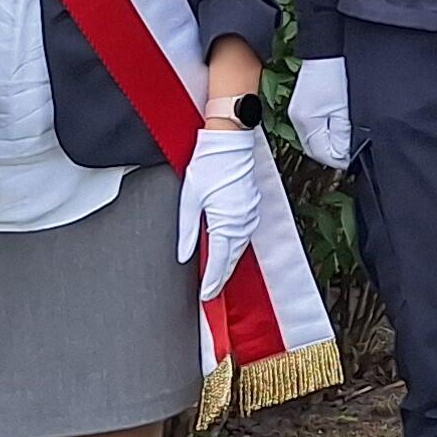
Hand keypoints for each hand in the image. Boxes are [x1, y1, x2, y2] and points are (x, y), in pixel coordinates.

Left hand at [181, 124, 266, 298]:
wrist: (230, 141)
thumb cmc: (211, 163)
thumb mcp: (190, 199)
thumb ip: (187, 230)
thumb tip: (184, 253)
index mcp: (226, 222)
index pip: (219, 261)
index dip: (212, 281)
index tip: (206, 296)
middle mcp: (242, 222)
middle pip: (232, 258)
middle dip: (221, 276)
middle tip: (210, 293)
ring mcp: (250, 214)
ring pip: (239, 248)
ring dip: (229, 263)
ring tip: (217, 276)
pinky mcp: (252, 207)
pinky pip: (244, 234)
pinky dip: (235, 247)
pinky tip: (227, 250)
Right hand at [286, 56, 352, 170]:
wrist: (324, 52)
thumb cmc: (334, 74)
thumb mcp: (344, 109)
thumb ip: (344, 135)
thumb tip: (344, 155)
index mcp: (307, 123)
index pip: (322, 154)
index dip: (339, 159)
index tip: (352, 158)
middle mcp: (298, 120)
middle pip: (315, 149)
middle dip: (333, 153)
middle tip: (350, 151)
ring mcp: (298, 114)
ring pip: (313, 140)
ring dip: (329, 143)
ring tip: (345, 140)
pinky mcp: (300, 108)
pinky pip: (311, 128)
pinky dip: (323, 131)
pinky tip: (335, 126)